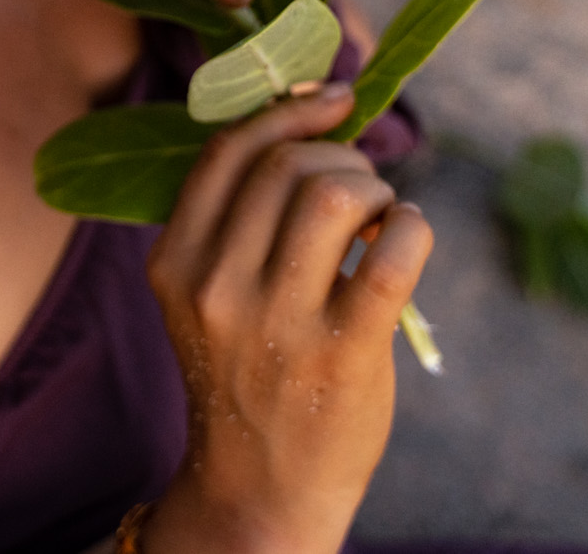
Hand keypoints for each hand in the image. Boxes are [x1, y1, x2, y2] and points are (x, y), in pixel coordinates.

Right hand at [143, 86, 432, 553]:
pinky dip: (412, 224)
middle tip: (362, 186)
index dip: (287, 112)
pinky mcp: (342, 352)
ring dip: (374, 188)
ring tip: (380, 214)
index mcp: (175, 262)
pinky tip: (406, 234)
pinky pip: (394, 251)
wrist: (260, 488)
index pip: (227, 153)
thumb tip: (316, 120)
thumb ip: (237, 221)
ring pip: (335, 195)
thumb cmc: (247, 373)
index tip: (333, 100)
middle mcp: (216, 286)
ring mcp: (278, 321)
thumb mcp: (206, 295)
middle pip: (287, 166)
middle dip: (340, 157)